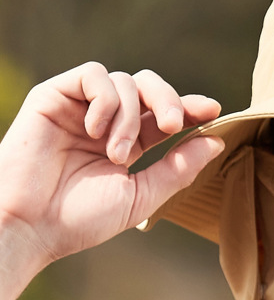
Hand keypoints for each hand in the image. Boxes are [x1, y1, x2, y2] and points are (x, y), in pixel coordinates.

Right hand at [0, 62, 223, 299]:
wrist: (32, 223)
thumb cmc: (82, 217)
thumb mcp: (141, 195)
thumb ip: (177, 168)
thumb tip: (215, 141)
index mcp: (130, 146)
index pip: (164, 115)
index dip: (190, 108)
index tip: (212, 111)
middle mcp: (108, 123)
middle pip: (149, 87)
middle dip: (168, 100)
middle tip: (172, 126)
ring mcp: (83, 108)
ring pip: (125, 82)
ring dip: (127, 118)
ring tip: (115, 155)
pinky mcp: (56, 96)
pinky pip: (94, 76)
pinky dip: (105, 100)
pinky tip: (96, 132)